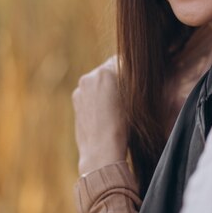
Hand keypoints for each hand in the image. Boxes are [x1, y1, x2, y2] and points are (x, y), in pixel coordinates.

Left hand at [72, 56, 127, 175]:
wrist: (101, 151)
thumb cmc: (123, 127)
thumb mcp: (134, 99)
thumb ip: (130, 79)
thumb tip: (130, 71)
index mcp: (105, 73)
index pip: (121, 61)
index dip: (130, 70)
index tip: (135, 81)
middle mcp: (89, 77)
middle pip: (108, 70)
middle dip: (117, 78)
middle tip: (126, 94)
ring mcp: (80, 89)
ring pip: (98, 81)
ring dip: (106, 88)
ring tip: (115, 107)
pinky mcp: (76, 100)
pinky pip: (90, 92)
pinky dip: (97, 98)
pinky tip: (104, 113)